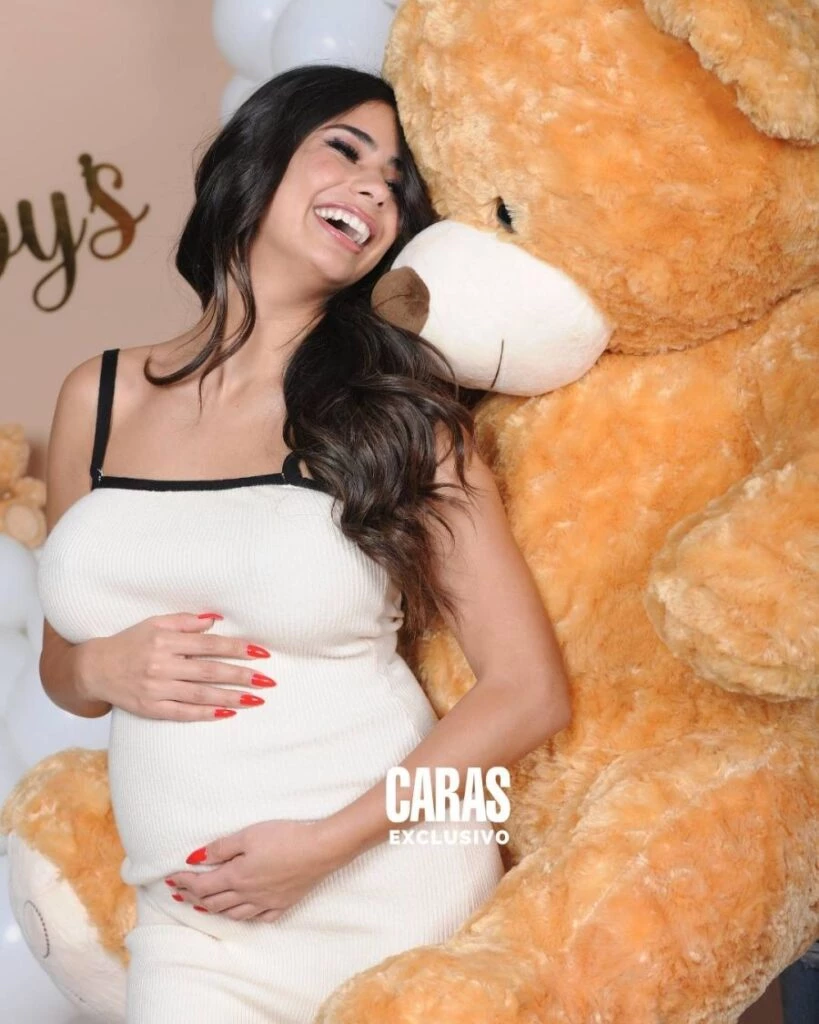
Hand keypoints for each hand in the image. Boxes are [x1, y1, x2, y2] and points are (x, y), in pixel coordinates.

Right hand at [77, 612, 277, 720]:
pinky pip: (183, 712)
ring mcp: (156, 689)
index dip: (236, 648)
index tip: (261, 652)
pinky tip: (227, 713)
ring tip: (255, 699)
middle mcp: (161, 665)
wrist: (95, 669)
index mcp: (164, 642)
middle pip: (209, 671)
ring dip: (230, 697)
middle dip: (240, 676)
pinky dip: (206, 713)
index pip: (208, 645)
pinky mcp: (151, 708)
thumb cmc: (130, 642)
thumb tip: (215, 619)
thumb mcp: (154, 623)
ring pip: (200, 694)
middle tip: (267, 680)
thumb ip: (185, 621)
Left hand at [166, 820, 345, 920]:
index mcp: (237, 876)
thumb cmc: (285, 837)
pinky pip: (258, 919)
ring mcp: (266, 903)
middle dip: (193, 897)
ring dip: (214, 910)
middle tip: (179, 894)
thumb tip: (196, 858)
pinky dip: (244, 917)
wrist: (320, 850)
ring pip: (233, 914)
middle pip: (213, 902)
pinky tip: (243, 914)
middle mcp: (248, 894)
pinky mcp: (283, 904)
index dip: (183, 882)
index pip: (202, 884)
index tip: (170, 879)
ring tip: (204, 906)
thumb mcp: (249, 835)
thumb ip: (221, 847)